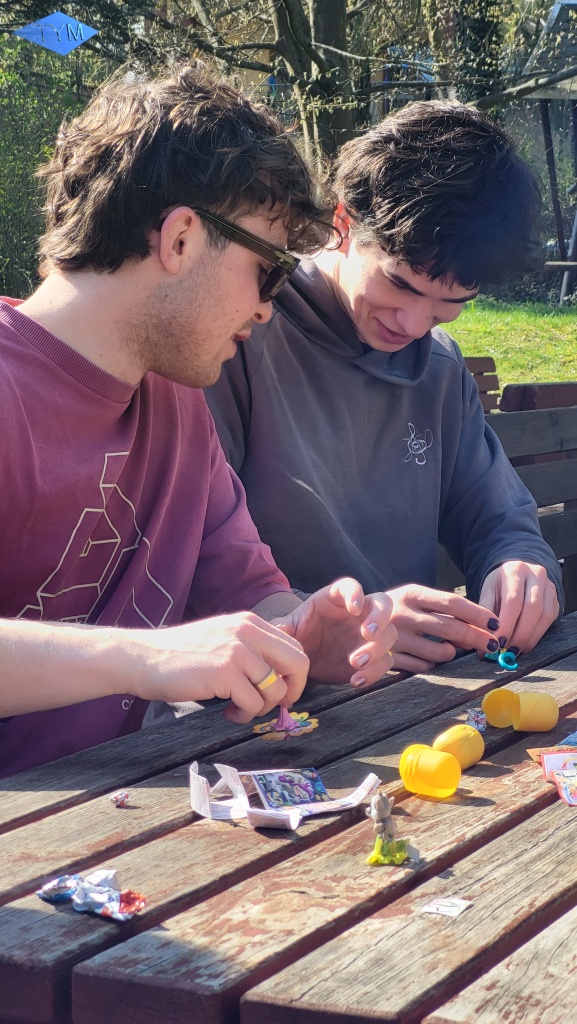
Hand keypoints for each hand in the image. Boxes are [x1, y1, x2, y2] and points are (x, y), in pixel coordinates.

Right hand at [129, 612, 308, 724]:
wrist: (143, 657)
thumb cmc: (181, 654)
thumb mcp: (222, 637)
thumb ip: (251, 646)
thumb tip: (282, 670)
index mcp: (250, 622)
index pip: (296, 648)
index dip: (295, 676)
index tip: (279, 691)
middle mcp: (248, 632)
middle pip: (298, 665)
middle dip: (290, 692)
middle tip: (270, 705)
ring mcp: (238, 651)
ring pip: (275, 690)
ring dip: (261, 708)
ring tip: (239, 709)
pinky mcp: (225, 673)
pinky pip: (253, 704)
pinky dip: (243, 715)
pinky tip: (227, 712)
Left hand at [272, 577, 396, 686]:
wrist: (305, 659)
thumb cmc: (298, 635)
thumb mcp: (288, 629)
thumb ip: (284, 627)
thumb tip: (279, 629)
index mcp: (336, 598)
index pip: (351, 586)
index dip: (355, 593)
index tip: (353, 607)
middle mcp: (359, 613)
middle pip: (382, 604)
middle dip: (379, 618)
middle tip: (366, 634)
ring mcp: (369, 634)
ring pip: (389, 634)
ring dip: (378, 648)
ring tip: (355, 662)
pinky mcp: (374, 656)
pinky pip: (385, 661)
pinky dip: (375, 672)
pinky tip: (356, 680)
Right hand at [385, 584, 500, 672]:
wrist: (349, 623)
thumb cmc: (393, 611)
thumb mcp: (413, 601)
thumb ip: (442, 611)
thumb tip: (480, 627)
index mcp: (412, 593)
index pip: (452, 602)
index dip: (477, 614)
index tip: (496, 624)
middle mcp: (402, 612)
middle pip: (450, 627)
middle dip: (476, 637)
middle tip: (492, 645)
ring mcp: (393, 636)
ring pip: (439, 652)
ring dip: (450, 653)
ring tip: (447, 649)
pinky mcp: (387, 657)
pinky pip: (423, 666)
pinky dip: (429, 663)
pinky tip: (423, 656)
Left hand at [478, 560, 558, 656]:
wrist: (515, 575)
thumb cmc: (499, 585)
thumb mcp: (487, 593)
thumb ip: (484, 614)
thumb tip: (481, 640)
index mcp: (515, 571)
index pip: (513, 600)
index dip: (506, 624)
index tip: (497, 643)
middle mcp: (536, 575)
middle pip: (532, 608)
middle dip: (520, 634)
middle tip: (507, 651)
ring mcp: (549, 587)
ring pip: (544, 616)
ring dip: (529, 637)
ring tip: (514, 650)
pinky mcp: (555, 599)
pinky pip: (549, 620)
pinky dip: (536, 635)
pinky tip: (524, 644)